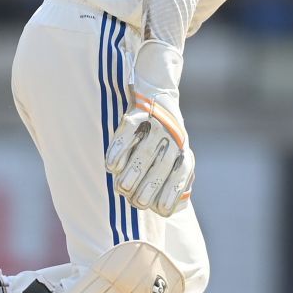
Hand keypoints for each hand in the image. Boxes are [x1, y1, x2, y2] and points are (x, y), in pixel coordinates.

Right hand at [105, 38, 192, 217]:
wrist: (156, 83)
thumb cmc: (161, 129)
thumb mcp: (173, 149)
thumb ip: (174, 176)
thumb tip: (172, 208)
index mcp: (183, 147)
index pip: (181, 174)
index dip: (170, 193)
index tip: (158, 209)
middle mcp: (174, 134)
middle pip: (163, 165)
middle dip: (149, 187)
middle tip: (134, 201)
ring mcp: (157, 120)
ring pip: (145, 151)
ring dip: (132, 172)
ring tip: (121, 188)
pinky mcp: (138, 109)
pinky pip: (128, 130)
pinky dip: (118, 148)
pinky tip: (109, 165)